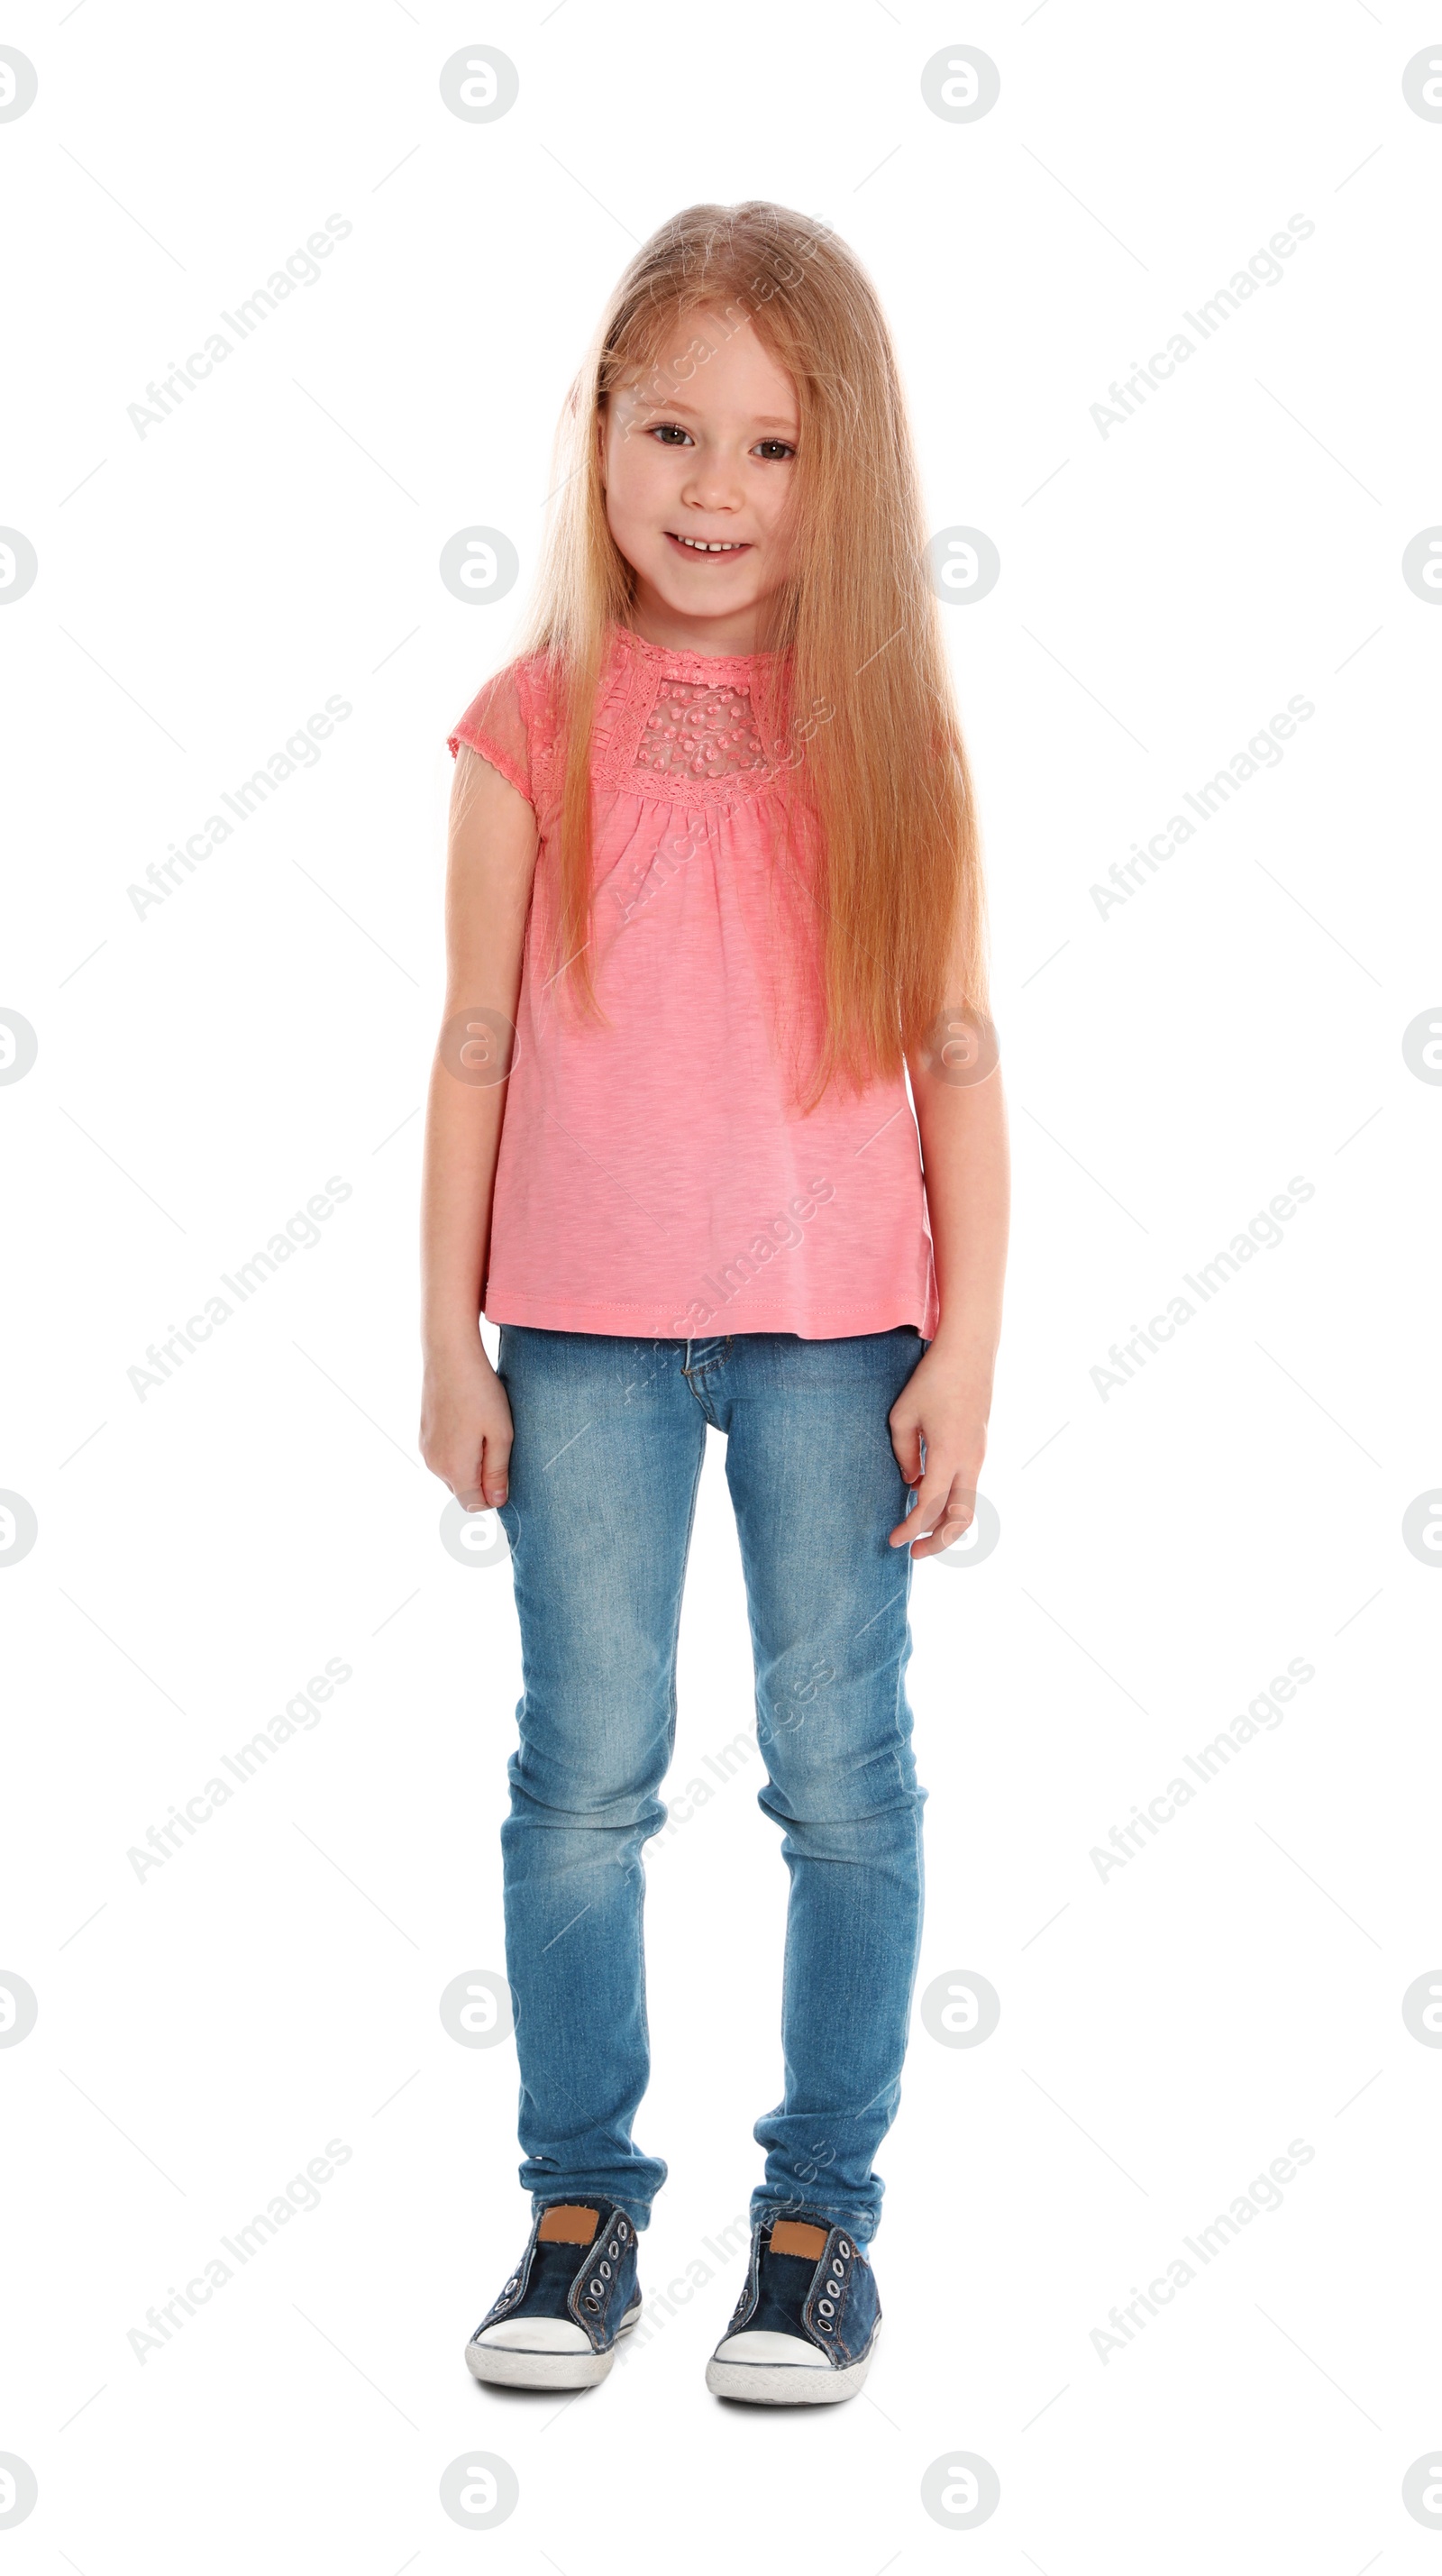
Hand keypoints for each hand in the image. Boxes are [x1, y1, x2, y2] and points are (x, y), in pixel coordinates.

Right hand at [420, 1338, 512, 1510]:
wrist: (449, 1356)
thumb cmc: (480, 1393)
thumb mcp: (501, 1435)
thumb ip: (497, 1473)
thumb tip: (497, 1501)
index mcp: (455, 1469)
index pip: (475, 1505)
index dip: (494, 1495)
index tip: (506, 1470)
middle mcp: (434, 1464)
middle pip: (463, 1490)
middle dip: (481, 1479)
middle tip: (498, 1445)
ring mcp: (425, 1448)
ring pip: (453, 1472)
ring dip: (470, 1462)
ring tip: (483, 1429)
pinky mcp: (423, 1433)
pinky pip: (443, 1454)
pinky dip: (457, 1447)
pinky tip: (468, 1420)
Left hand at [887, 1335, 991, 1559]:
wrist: (970, 1352)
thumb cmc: (932, 1379)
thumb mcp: (902, 1415)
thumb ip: (903, 1454)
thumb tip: (912, 1483)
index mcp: (948, 1455)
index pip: (928, 1506)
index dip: (910, 1528)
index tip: (893, 1541)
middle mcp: (970, 1460)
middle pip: (960, 1518)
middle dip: (937, 1541)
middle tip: (912, 1553)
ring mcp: (979, 1454)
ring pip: (967, 1504)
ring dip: (945, 1523)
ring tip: (920, 1530)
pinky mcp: (980, 1447)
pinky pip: (967, 1485)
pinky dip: (951, 1501)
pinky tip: (927, 1495)